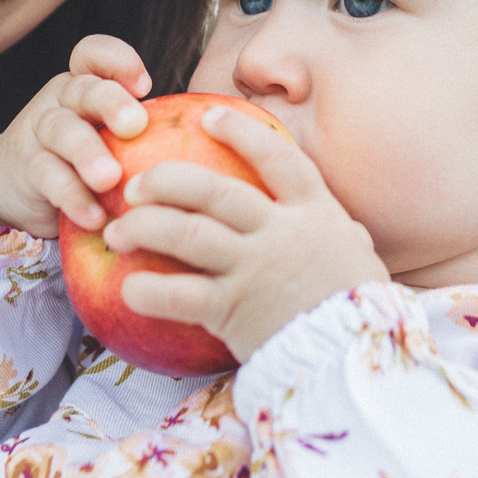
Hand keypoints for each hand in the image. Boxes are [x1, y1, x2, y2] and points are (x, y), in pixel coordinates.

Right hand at [0, 35, 152, 239]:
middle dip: (110, 102)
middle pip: (83, 88)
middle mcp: (63, 100)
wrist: (20, 191)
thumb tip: (231, 138)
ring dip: (87, 153)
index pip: (93, 54)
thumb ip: (153, 130)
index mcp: (87, 85)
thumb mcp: (113, 136)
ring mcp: (40, 131)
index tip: (145, 85)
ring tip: (109, 179)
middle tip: (135, 125)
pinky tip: (95, 217)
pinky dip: (72, 197)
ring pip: (61, 129)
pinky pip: (47, 176)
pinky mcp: (28, 169)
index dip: (117, 60)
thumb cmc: (88, 160)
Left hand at [108, 104, 388, 358]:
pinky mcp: (232, 310)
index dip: (241, 132)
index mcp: (313, 213)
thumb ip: (344, 238)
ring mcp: (253, 270)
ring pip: (185, 232)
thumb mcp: (358, 260)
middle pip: (212, 190)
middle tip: (135, 185)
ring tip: (116, 233)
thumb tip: (348, 231)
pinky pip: (178, 295)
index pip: (276, 158)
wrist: (356, 362)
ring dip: (143, 227)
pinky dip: (148, 291)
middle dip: (166, 180)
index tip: (209, 116)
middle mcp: (279, 233)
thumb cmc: (360, 311)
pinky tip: (128, 289)